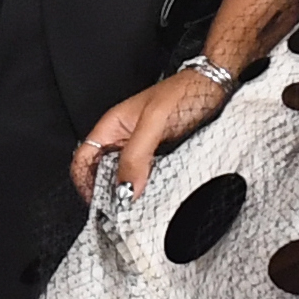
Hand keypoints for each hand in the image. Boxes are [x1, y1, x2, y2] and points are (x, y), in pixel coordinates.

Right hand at [73, 67, 236, 202]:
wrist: (215, 87)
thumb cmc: (184, 93)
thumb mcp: (155, 122)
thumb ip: (137, 155)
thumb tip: (126, 188)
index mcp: (112, 126)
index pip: (83, 159)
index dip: (84, 183)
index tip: (100, 203)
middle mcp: (123, 138)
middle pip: (101, 172)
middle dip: (107, 192)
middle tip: (120, 210)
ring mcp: (141, 147)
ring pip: (124, 176)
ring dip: (128, 192)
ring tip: (137, 208)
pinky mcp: (158, 155)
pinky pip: (144, 176)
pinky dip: (145, 188)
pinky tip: (154, 196)